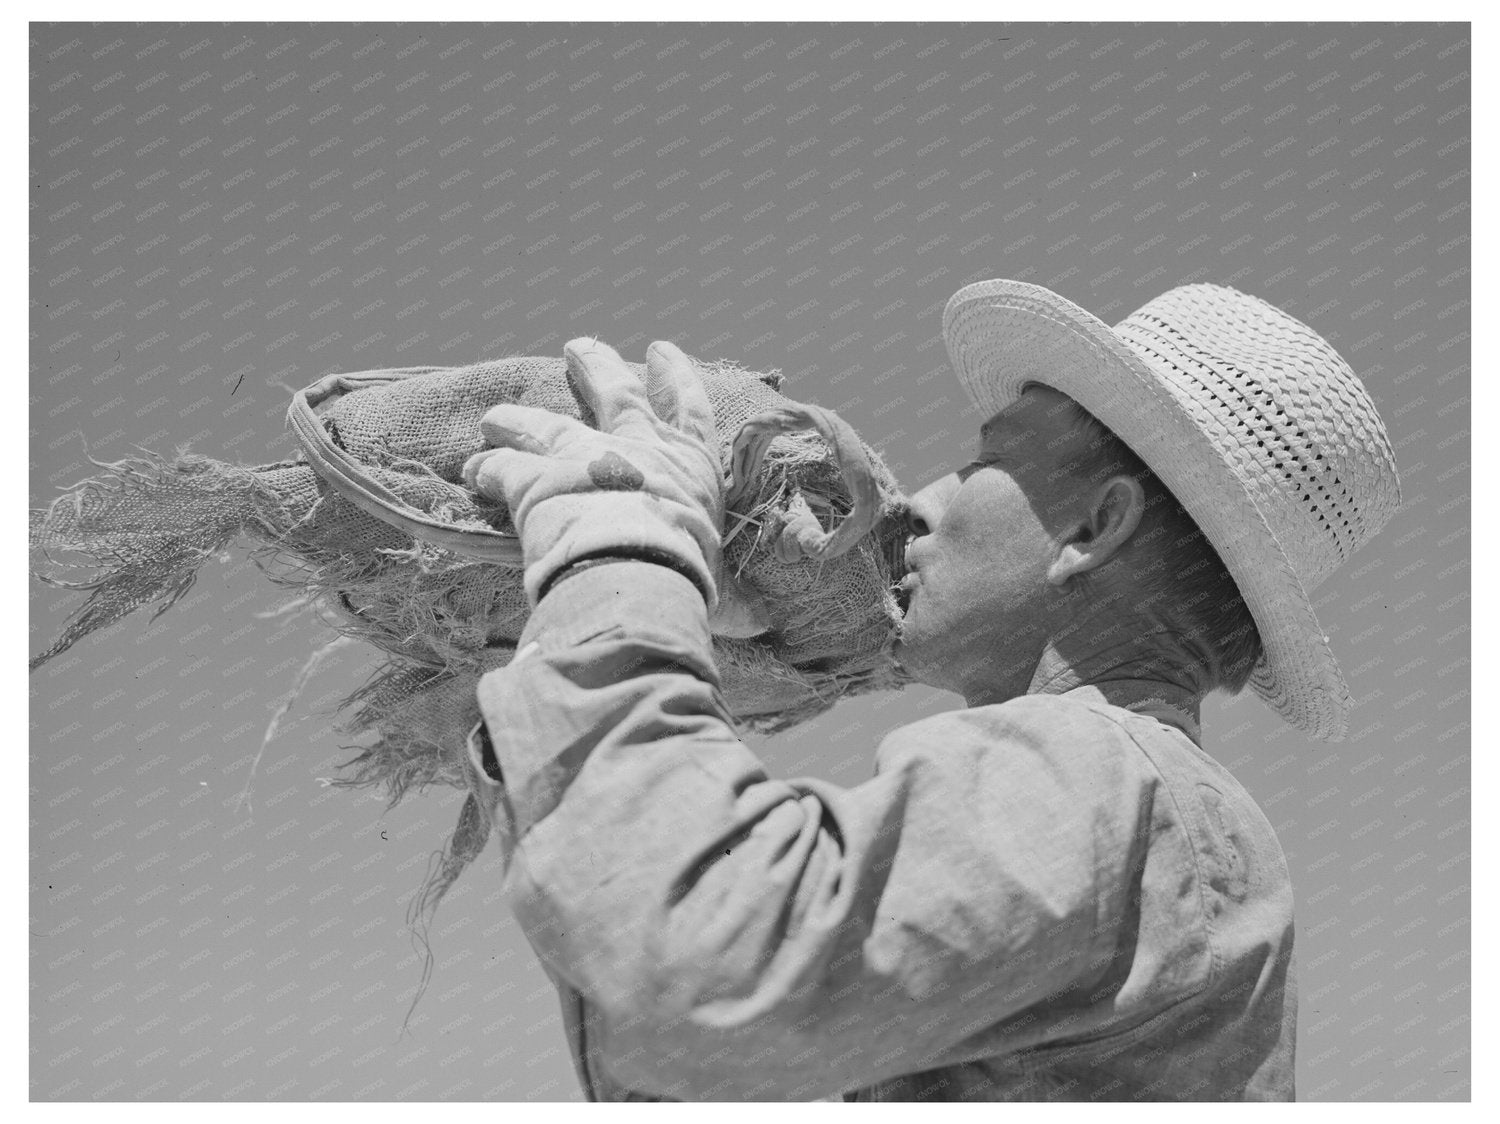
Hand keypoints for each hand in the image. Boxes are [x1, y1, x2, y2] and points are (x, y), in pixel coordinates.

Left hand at [463, 338, 724, 608]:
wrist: (639, 572)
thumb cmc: (689, 577)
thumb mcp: (720, 579)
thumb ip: (729, 594)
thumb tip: (757, 623)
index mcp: (689, 466)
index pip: (689, 410)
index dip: (677, 378)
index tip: (662, 350)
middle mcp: (639, 449)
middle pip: (616, 394)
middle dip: (599, 367)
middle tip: (579, 346)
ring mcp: (586, 457)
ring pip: (546, 426)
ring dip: (521, 418)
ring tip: (497, 415)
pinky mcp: (537, 480)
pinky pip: (505, 468)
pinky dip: (489, 467)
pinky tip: (474, 469)